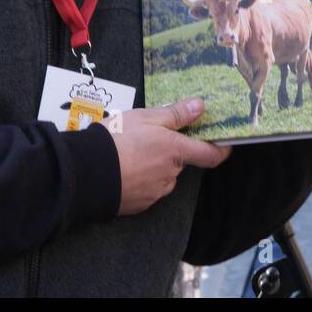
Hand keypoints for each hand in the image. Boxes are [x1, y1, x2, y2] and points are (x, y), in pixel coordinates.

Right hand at [102, 98, 231, 215]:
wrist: (87, 172)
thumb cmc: (117, 140)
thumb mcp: (146, 117)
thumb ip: (176, 113)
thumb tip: (201, 106)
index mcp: (176, 151)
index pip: (210, 155)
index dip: (221, 149)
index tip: (224, 144)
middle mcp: (171, 175)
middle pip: (180, 162)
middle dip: (169, 152)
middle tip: (147, 138)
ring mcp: (156, 192)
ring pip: (163, 176)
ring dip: (154, 166)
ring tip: (130, 154)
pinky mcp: (140, 204)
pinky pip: (147, 189)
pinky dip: (140, 180)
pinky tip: (124, 170)